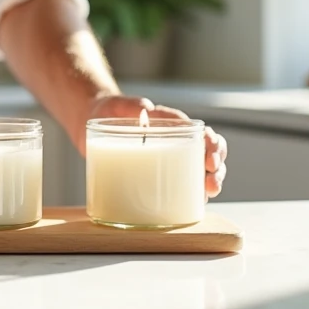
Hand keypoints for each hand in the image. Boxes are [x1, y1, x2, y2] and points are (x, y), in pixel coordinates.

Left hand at [87, 95, 228, 198]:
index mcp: (172, 124)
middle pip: (209, 154)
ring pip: (201, 172)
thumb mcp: (117, 105)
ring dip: (211, 182)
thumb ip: (131, 104)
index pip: (202, 133)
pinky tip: (197, 203)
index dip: (213, 144)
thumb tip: (146, 108)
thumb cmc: (109, 111)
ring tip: (209, 193)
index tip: (209, 157)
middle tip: (212, 182)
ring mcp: (169, 160)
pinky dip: (193, 195)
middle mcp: (176, 142)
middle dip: (217, 168)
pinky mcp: (158, 175)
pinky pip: (182, 187)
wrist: (91, 120)